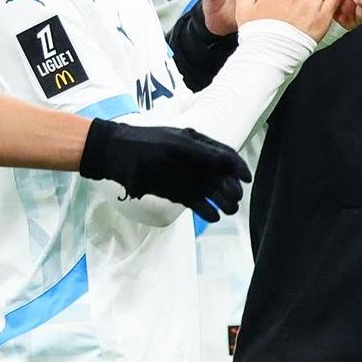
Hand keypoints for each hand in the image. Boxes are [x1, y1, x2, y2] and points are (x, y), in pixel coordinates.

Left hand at [79, 120, 249, 221]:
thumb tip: (228, 161)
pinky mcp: (177, 193)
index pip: (225, 155)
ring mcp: (187, 178)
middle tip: (234, 198)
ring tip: (228, 209)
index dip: (238, 167)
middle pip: (222, 176)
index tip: (246, 179)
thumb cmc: (144, 145)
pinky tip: (213, 216)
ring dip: (222, 201)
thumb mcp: (174, 146)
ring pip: (212, 191)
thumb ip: (202, 154)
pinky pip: (197, 203)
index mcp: (198, 144)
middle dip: (231, 187)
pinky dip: (206, 210)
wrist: (114, 157)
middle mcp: (196, 162)